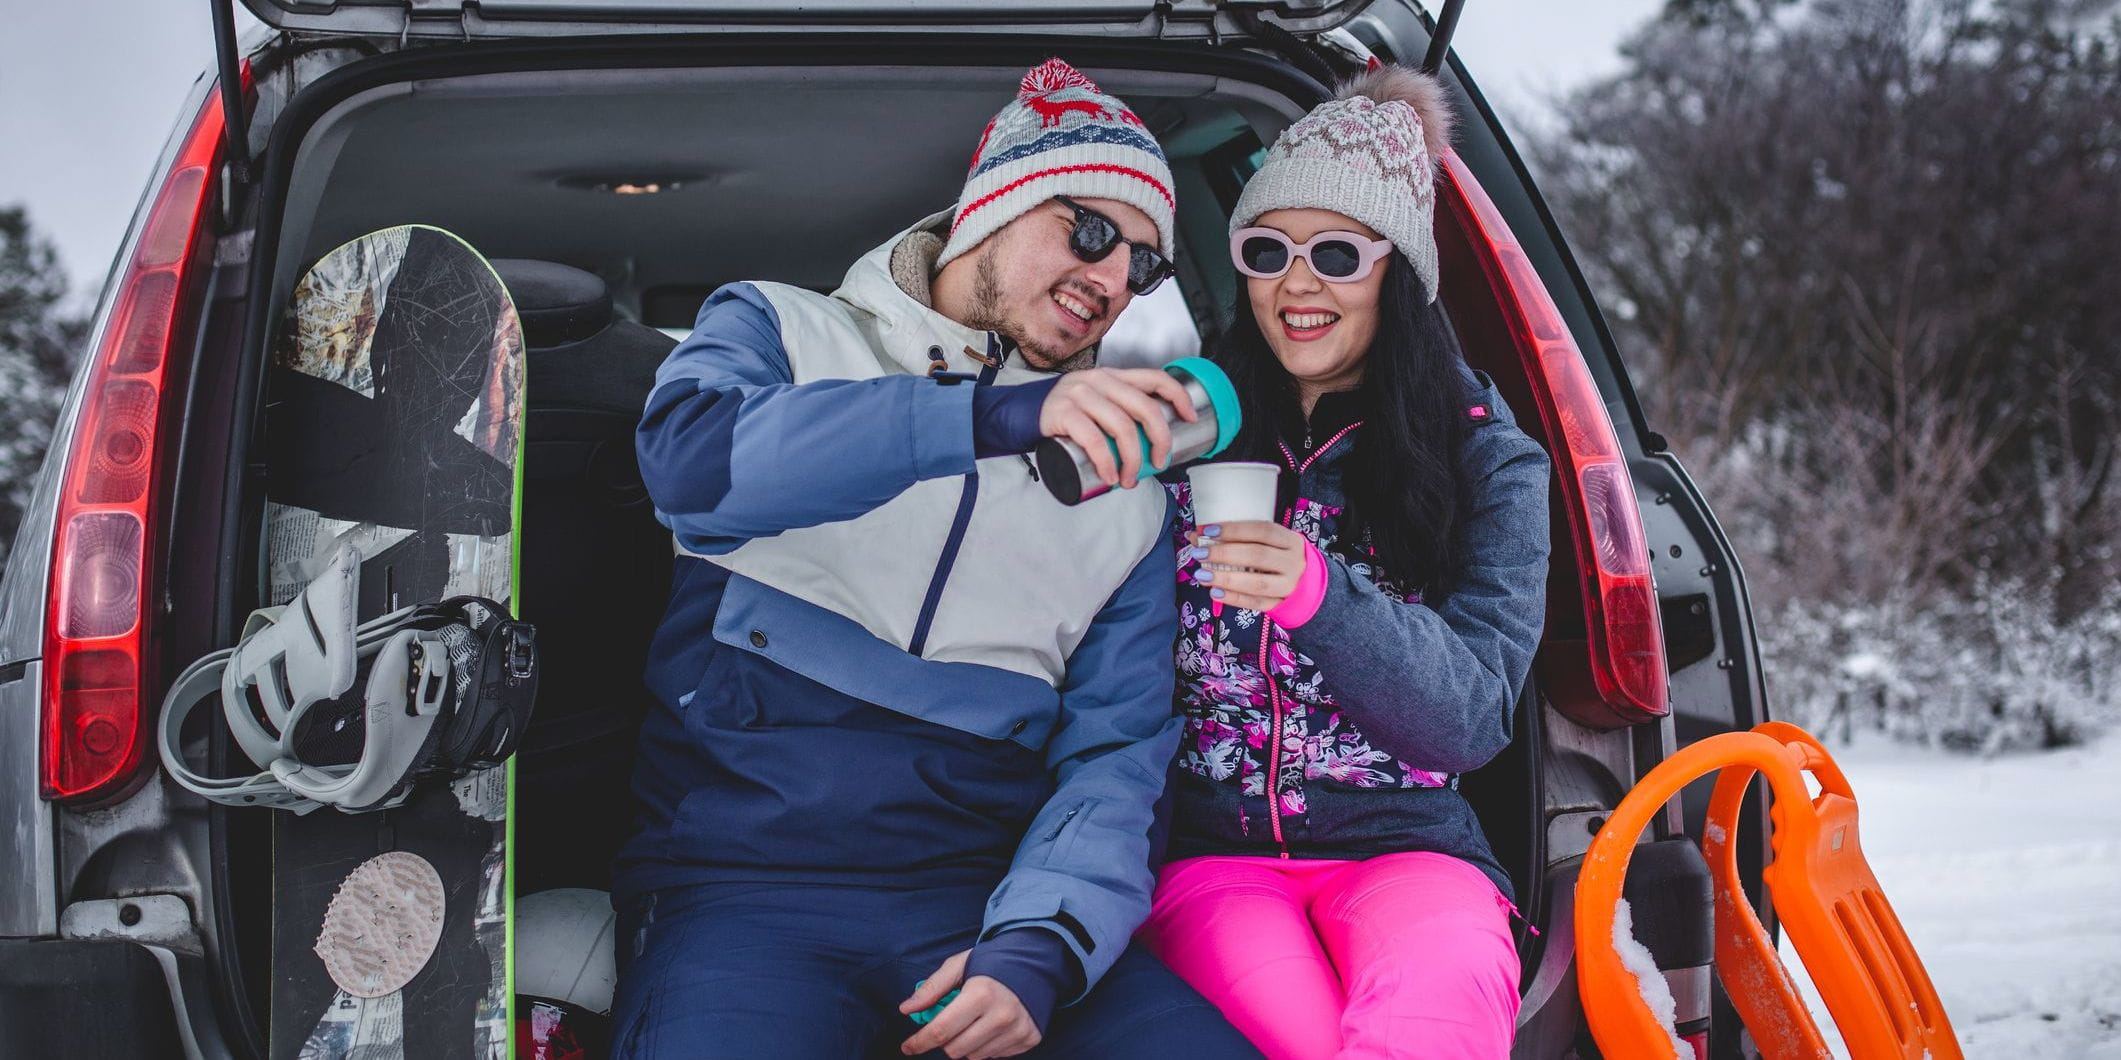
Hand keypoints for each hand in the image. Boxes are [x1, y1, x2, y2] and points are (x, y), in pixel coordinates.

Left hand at [898, 949, 1041, 1058]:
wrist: (1036, 961)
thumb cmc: (992, 962)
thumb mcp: (959, 965)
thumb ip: (931, 988)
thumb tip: (906, 1009)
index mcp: (981, 994)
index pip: (941, 1031)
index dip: (920, 1042)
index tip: (908, 1046)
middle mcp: (1001, 1016)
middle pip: (955, 1050)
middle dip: (945, 1040)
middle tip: (950, 1023)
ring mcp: (1017, 1030)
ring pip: (973, 1057)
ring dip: (966, 1044)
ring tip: (974, 1021)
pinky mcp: (1028, 1039)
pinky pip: (994, 1056)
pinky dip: (986, 1045)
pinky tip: (991, 1025)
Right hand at [1038, 368, 1198, 489]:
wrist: (1022, 413)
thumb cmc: (1067, 415)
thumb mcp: (1098, 403)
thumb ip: (1121, 411)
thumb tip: (1155, 444)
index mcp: (1114, 377)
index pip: (1155, 378)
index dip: (1179, 396)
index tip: (1190, 418)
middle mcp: (1100, 380)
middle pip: (1145, 407)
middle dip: (1160, 439)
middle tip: (1160, 462)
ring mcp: (1080, 395)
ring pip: (1122, 426)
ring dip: (1132, 459)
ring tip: (1130, 478)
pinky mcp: (1063, 413)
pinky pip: (1092, 439)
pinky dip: (1105, 462)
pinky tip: (1110, 476)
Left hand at [1189, 520, 1309, 612]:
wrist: (1305, 582)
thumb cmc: (1277, 555)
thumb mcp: (1266, 542)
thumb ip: (1236, 538)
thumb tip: (1196, 535)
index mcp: (1290, 540)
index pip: (1263, 530)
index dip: (1234, 530)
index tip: (1208, 530)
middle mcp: (1293, 562)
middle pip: (1258, 556)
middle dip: (1225, 554)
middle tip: (1200, 553)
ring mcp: (1288, 585)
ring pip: (1257, 582)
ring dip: (1226, 579)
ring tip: (1201, 575)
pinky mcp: (1280, 604)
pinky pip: (1255, 603)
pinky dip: (1233, 598)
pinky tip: (1215, 592)